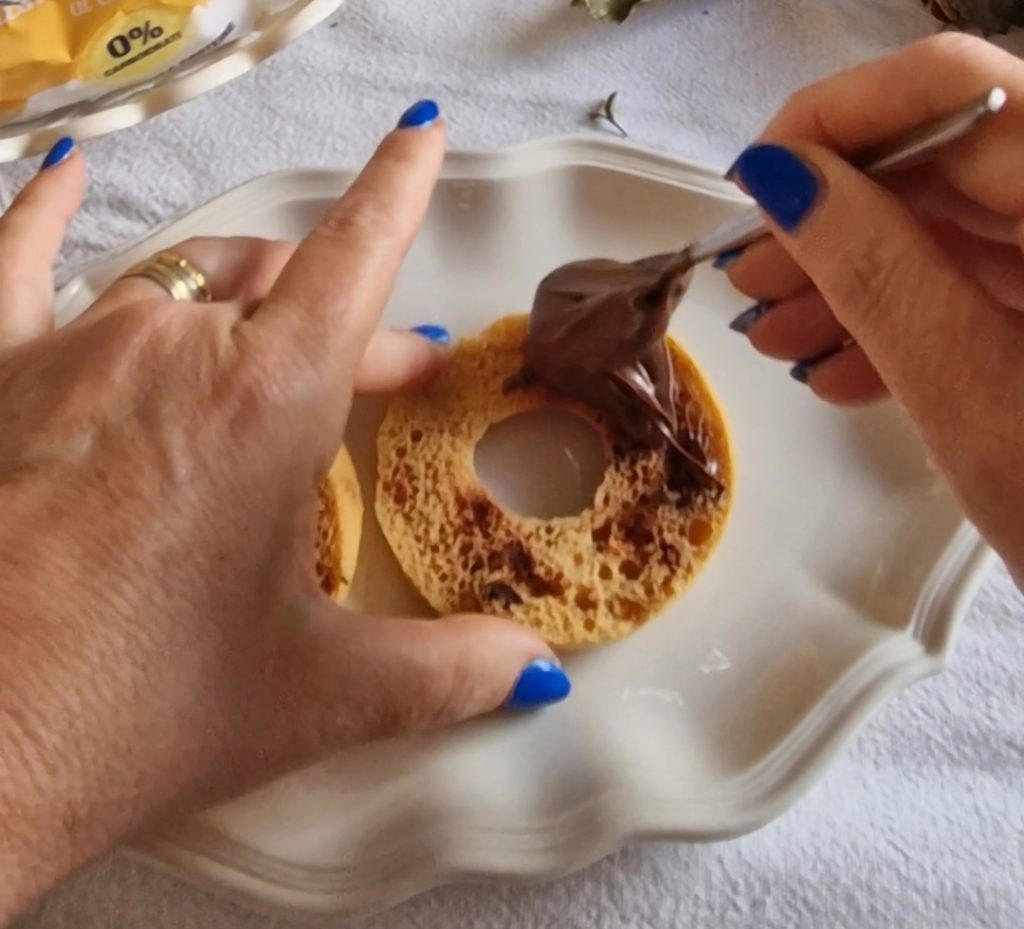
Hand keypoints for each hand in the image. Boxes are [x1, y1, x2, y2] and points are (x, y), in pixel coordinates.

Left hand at [0, 109, 567, 921]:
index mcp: (266, 402)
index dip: (399, 189)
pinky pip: (17, 264)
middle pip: (281, 284)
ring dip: (246, 293)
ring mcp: (68, 353)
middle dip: (348, 318)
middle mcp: (169, 350)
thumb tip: (536, 673)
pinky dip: (47, 217)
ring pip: (181, 277)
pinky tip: (65, 176)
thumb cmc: (138, 715)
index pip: (354, 259)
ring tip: (278, 322)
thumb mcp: (317, 694)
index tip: (424, 131)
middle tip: (393, 373)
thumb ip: (447, 672)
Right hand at [720, 35, 1023, 587]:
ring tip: (777, 332)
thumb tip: (787, 182)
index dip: (841, 121)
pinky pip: (979, 283)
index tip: (756, 178)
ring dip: (854, 274)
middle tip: (750, 271)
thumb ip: (881, 276)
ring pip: (953, 225)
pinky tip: (838, 367)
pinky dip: (903, 317)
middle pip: (949, 158)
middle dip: (833, 214)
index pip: (963, 93)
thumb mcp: (974, 399)